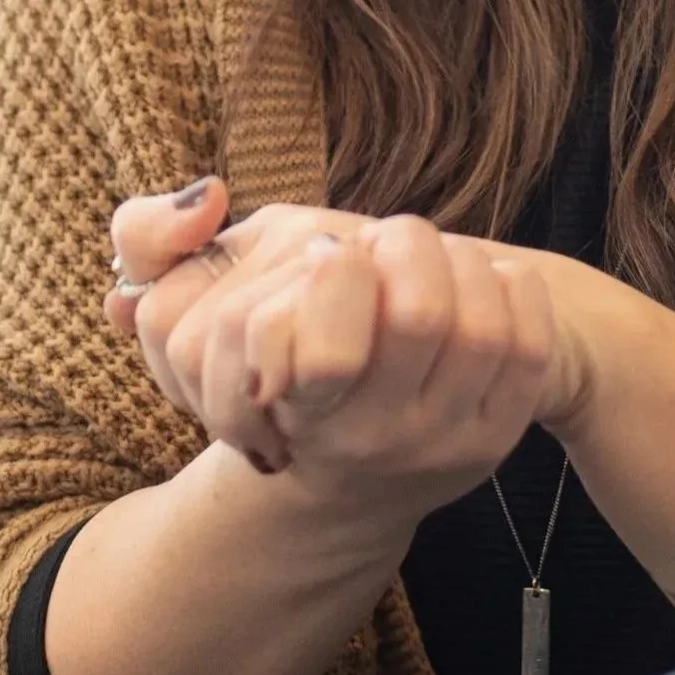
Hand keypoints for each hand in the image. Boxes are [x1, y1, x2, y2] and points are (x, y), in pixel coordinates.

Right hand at [103, 182, 571, 510]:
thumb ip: (147, 237)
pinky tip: (474, 282)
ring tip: (421, 260)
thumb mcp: (177, 313)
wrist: (348, 479)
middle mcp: (377, 441)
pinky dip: (506, 283)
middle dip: (400, 246)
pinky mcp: (504, 426)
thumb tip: (204, 195)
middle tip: (380, 244)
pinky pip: (527, 332)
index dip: (329, 276)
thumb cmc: (263, 375)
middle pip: (418, 313)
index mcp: (297, 414)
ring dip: (451, 258)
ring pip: (477, 318)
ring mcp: (448, 438)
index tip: (325, 253)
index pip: (325, 351)